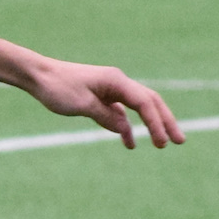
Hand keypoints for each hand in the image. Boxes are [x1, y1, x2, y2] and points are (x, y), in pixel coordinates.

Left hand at [31, 60, 183, 148]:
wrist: (38, 75)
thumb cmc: (57, 88)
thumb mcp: (82, 106)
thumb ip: (106, 117)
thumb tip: (125, 129)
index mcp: (116, 81)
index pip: (145, 103)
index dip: (156, 123)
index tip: (162, 142)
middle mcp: (118, 83)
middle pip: (150, 102)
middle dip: (166, 121)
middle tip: (180, 141)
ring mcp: (111, 89)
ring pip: (139, 107)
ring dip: (152, 124)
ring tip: (164, 143)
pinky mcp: (102, 96)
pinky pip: (122, 112)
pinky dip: (128, 126)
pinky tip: (130, 143)